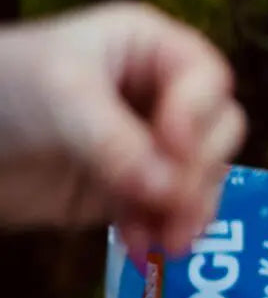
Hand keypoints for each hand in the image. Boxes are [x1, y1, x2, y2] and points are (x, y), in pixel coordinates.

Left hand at [0, 1, 243, 258]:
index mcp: (154, 50)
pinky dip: (157, 230)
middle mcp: (161, 94)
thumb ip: (115, 140)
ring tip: (170, 243)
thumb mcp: (63, 95)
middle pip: (216, 128)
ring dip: (189, 209)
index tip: (173, 148)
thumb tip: (169, 190)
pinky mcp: (124, 189)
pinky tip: (140, 247)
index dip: (199, 114)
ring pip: (198, 175)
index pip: (207, 79)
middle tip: (176, 203)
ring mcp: (145, 144)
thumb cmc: (7, 85)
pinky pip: (161, 211)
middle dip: (201, 169)